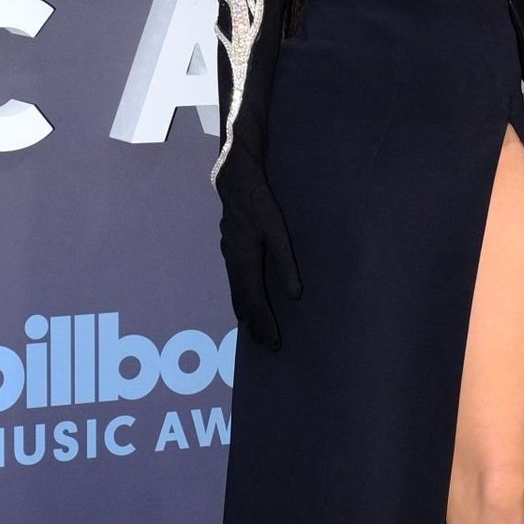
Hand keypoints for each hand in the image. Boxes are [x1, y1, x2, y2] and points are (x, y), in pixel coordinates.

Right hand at [217, 163, 301, 348]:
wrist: (233, 177)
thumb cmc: (257, 200)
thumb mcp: (276, 228)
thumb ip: (286, 261)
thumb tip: (295, 294)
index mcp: (244, 260)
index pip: (255, 302)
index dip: (264, 324)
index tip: (273, 343)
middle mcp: (233, 261)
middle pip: (244, 302)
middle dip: (255, 325)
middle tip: (266, 346)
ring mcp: (229, 255)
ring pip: (237, 293)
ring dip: (247, 314)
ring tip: (255, 332)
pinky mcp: (231, 249)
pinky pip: (235, 282)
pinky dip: (241, 298)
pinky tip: (244, 304)